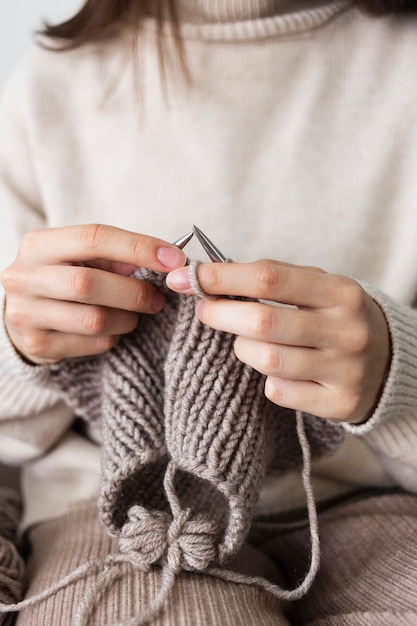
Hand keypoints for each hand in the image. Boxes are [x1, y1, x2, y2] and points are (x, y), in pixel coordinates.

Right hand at [1, 224, 185, 363]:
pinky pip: (93, 342)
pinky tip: (112, 329)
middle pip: (89, 283)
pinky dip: (113, 336)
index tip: (174, 259)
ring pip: (93, 319)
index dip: (138, 247)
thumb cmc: (64, 278)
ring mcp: (26, 314)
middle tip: (158, 298)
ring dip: (127, 318)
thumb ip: (116, 256)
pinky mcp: (37, 345)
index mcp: (38, 245)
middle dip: (134, 292)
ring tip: (133, 314)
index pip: (93, 238)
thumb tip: (163, 261)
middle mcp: (24, 277)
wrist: (25, 312)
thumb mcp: (82, 258)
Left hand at [166, 260, 390, 423]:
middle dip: (221, 315)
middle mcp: (347, 330)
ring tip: (247, 342)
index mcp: (341, 291)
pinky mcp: (339, 402)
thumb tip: (208, 276)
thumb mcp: (318, 288)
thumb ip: (272, 280)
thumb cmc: (335, 317)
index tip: (189, 276)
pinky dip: (267, 380)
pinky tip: (278, 371)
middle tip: (205, 310)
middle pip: (263, 322)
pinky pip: (279, 391)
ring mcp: (346, 369)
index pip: (269, 277)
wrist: (388, 361)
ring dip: (244, 349)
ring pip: (267, 360)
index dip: (222, 277)